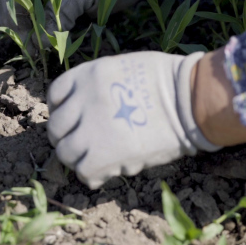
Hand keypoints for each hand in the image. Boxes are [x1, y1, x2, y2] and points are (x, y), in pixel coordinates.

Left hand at [46, 51, 219, 188]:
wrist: (190, 100)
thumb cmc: (167, 81)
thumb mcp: (123, 68)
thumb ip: (99, 86)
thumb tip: (85, 109)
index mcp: (88, 75)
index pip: (55, 95)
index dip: (61, 110)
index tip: (73, 119)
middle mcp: (83, 100)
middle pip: (55, 127)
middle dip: (66, 137)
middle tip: (84, 143)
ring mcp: (91, 128)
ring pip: (65, 153)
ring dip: (78, 158)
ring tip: (97, 158)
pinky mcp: (104, 155)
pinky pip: (83, 172)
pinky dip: (92, 175)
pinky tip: (107, 171)